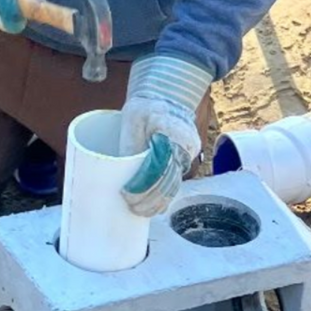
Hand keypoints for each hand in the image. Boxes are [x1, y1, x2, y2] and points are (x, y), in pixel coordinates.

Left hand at [119, 55, 214, 215]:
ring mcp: (187, 153)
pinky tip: (155, 208)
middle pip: (168, 179)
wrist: (164, 98)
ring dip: (158, 201)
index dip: (144, 185)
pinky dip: (165, 195)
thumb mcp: (132, 117)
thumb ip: (129, 142)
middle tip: (132, 208)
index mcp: (172, 131)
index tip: (128, 196)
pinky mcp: (184, 159)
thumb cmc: (145, 106)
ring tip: (140, 212)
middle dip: (150, 199)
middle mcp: (185, 145)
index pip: (159, 166)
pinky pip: (175, 180)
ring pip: (174, 183)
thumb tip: (123, 174)